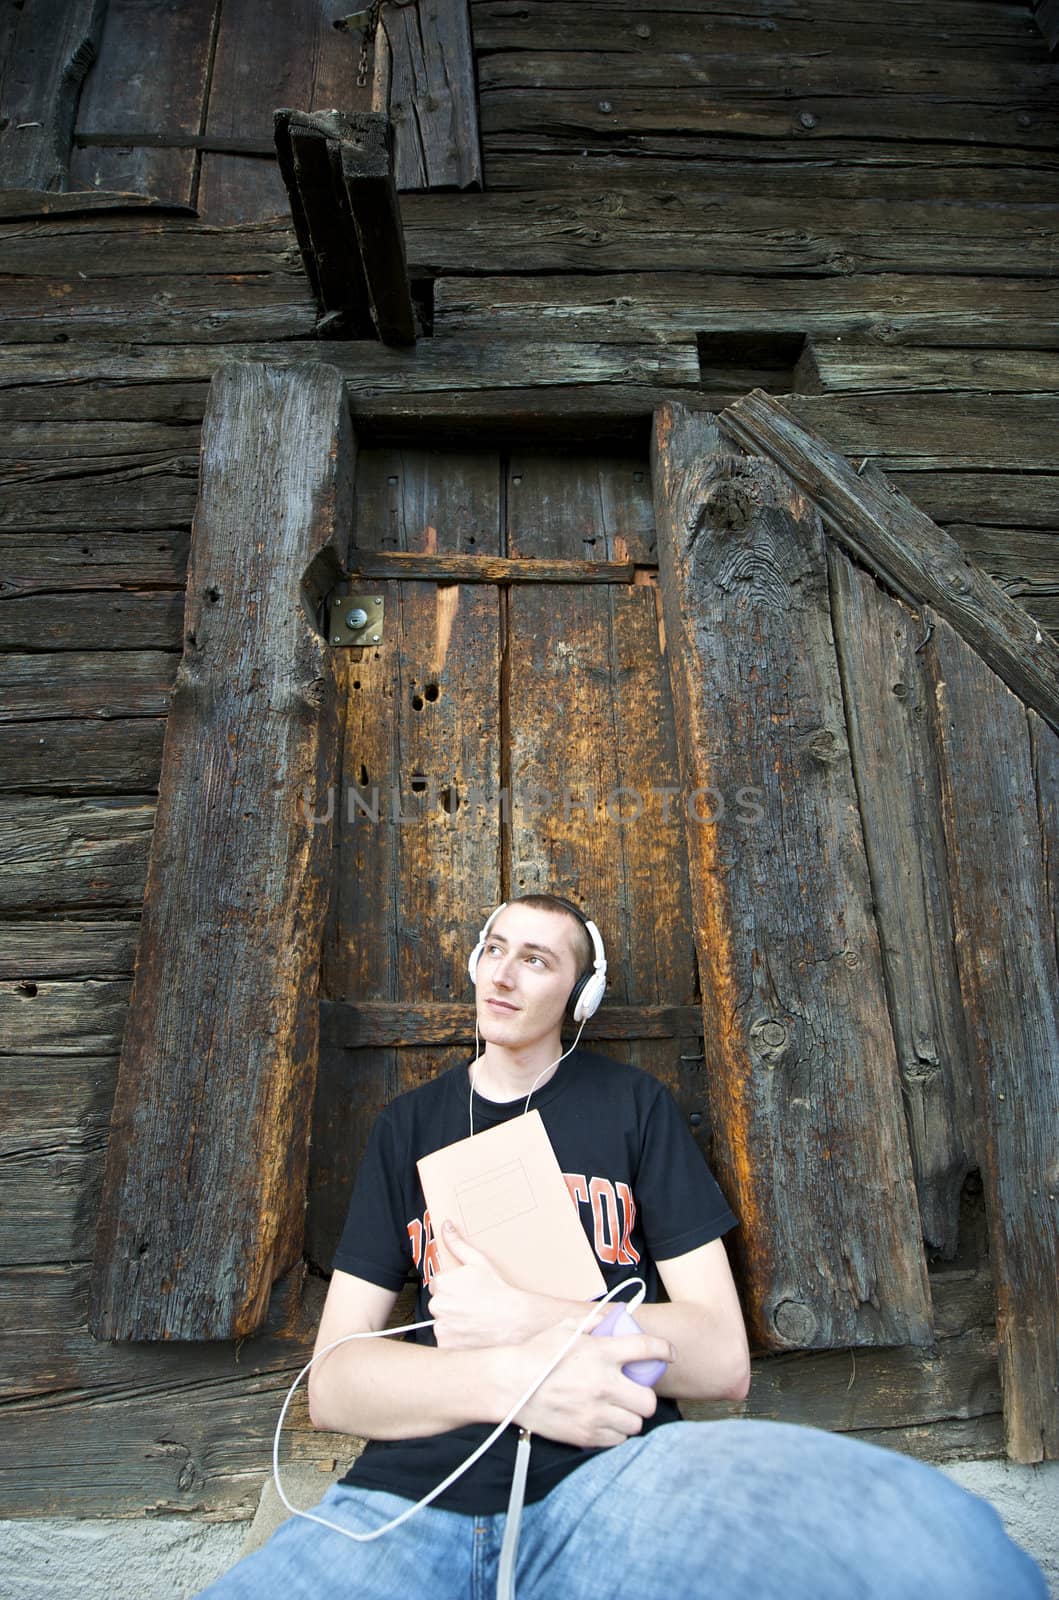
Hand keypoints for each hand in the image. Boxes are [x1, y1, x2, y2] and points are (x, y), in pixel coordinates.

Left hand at [428, 1221, 542, 1348]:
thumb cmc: (497, 1289)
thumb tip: (445, 1226)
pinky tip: (470, 1330)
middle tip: (471, 1304)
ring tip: (472, 1318)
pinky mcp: (446, 1343)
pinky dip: (454, 1337)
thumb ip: (457, 1244)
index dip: (453, 1286)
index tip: (467, 1290)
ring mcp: (441, 1326)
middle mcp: (437, 1304)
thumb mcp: (478, 1262)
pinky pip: (445, 1339)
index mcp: (441, 1282)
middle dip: (451, 1303)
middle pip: (438, 1302)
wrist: (513, 1319)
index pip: (437, 1284)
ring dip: (452, 1320)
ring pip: (441, 1321)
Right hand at [509, 1321, 674, 1449]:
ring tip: (619, 1409)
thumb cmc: (536, 1354)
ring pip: (635, 1424)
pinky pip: (617, 1440)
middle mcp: (603, 1384)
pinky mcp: (585, 1435)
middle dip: (645, 1396)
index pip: (647, 1349)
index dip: (665, 1350)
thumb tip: (614, 1319)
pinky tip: (604, 1421)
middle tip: (635, 1392)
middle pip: (648, 1400)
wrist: (508, 1385)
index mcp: (601, 1353)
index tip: (669, 1354)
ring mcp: (595, 1413)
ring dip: (631, 1416)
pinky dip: (615, 1433)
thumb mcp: (565, 1328)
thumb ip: (594, 1323)